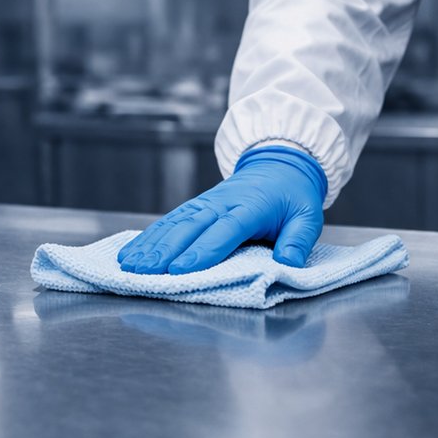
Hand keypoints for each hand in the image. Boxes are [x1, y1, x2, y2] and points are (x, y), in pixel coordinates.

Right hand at [116, 146, 326, 274]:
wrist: (279, 165)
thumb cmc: (292, 197)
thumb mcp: (308, 217)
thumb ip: (297, 241)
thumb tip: (287, 263)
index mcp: (250, 207)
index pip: (225, 230)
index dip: (202, 250)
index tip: (180, 269)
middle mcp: (222, 203)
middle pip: (190, 227)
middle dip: (164, 250)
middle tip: (144, 272)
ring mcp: (205, 203)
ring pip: (173, 223)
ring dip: (150, 244)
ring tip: (129, 265)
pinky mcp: (195, 206)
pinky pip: (169, 221)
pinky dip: (148, 236)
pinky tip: (132, 251)